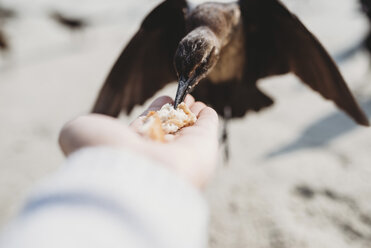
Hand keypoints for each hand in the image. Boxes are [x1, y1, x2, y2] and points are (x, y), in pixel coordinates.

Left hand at [59, 95, 218, 187]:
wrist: (134, 175)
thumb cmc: (105, 154)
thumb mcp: (80, 135)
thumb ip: (79, 128)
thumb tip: (81, 128)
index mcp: (132, 149)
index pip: (147, 127)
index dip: (154, 112)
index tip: (161, 99)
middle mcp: (158, 152)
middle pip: (170, 127)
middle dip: (175, 111)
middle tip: (180, 97)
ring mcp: (181, 151)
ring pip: (189, 127)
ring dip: (191, 112)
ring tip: (192, 99)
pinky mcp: (203, 146)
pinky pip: (207, 126)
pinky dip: (207, 117)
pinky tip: (205, 108)